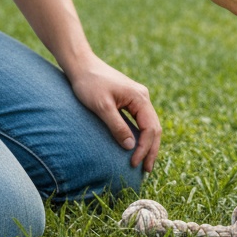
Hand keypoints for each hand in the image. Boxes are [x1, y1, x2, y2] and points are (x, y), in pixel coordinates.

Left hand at [65, 53, 161, 171]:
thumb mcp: (101, 107)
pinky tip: (136, 146)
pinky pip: (141, 122)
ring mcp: (138, 99)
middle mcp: (143, 97)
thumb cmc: (89, 84)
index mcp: (140, 98)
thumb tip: (130, 147)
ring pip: (149, 125)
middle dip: (151, 150)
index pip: (150, 128)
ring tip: (144, 163)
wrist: (81, 66)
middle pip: (154, 128)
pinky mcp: (130, 100)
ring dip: (148, 144)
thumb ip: (117, 126)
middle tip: (146, 171)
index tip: (134, 164)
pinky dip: (141, 136)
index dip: (144, 148)